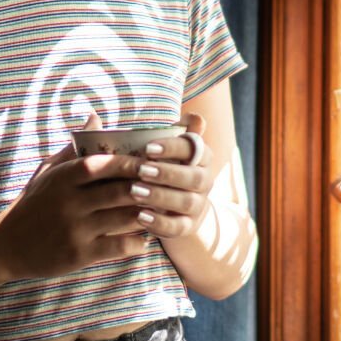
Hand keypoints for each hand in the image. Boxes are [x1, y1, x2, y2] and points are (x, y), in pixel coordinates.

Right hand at [0, 114, 185, 281]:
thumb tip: (96, 115)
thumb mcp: (48, 171)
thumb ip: (75, 146)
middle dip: (149, 188)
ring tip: (165, 210)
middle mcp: (69, 202)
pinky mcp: (78, 255)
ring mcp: (74, 230)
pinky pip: (117, 247)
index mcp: (64, 177)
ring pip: (123, 219)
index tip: (156, 160)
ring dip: (148, 215)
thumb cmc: (33, 203)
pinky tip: (146, 238)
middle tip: (171, 186)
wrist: (4, 246)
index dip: (133, 162)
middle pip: (119, 191)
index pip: (104, 163)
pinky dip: (136, 242)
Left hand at [127, 112, 213, 240]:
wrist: (176, 210)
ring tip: (135, 192)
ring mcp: (198, 205)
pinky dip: (160, 223)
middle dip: (168, 172)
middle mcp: (204, 180)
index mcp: (201, 157)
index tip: (148, 147)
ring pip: (187, 201)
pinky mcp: (188, 226)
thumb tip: (191, 114)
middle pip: (194, 176)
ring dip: (161, 196)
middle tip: (142, 170)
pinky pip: (178, 227)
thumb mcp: (164, 150)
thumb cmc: (162, 169)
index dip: (173, 147)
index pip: (194, 148)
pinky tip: (140, 217)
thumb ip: (168, 131)